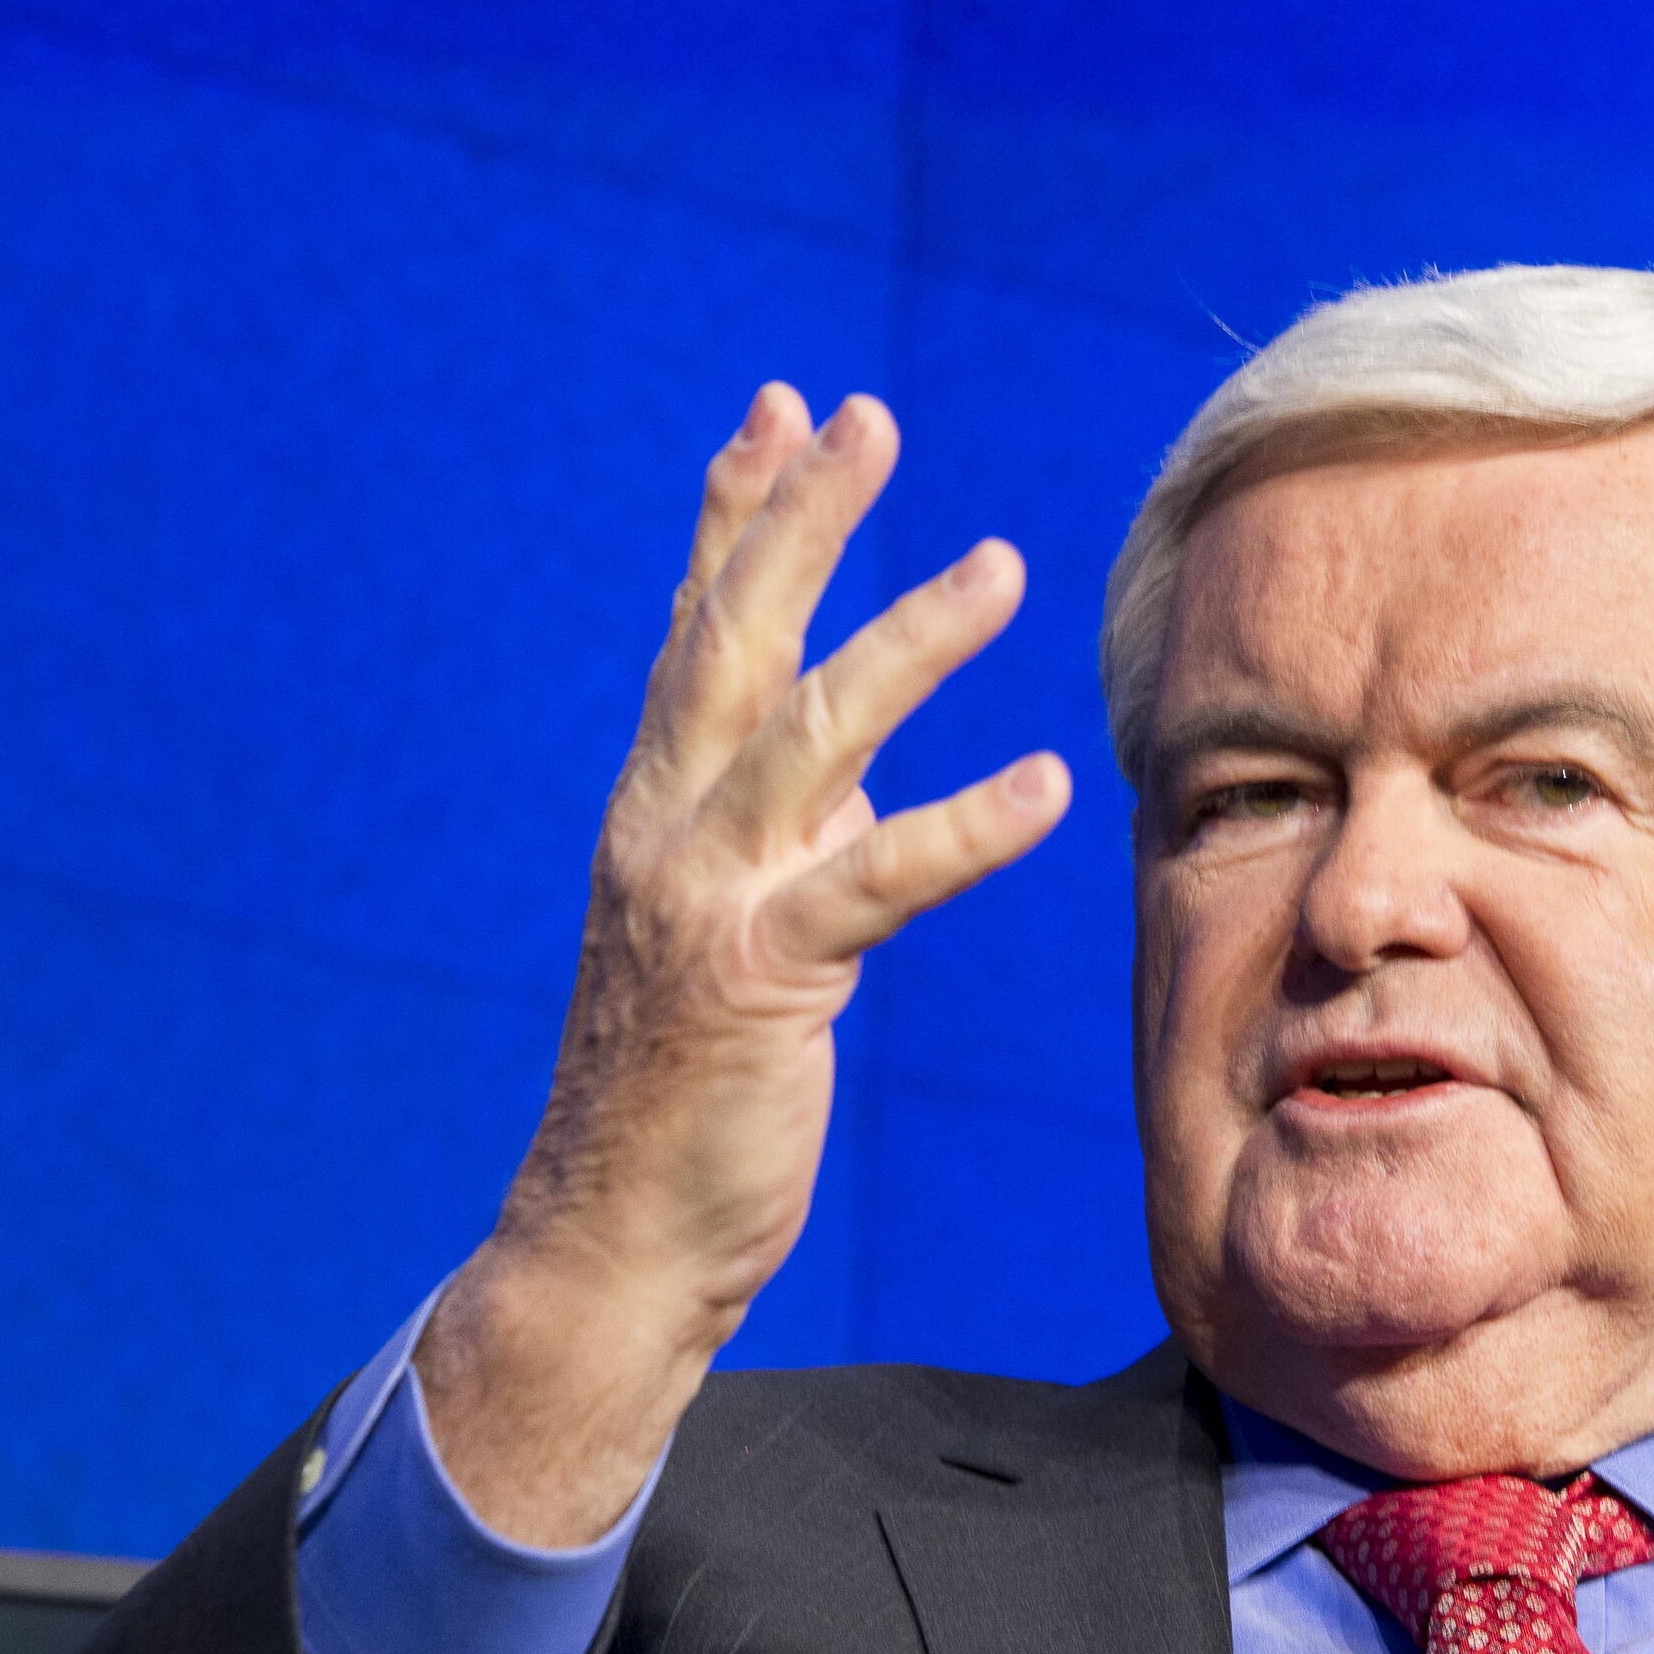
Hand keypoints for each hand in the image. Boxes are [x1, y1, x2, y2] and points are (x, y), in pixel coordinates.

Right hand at [417, 386, 1065, 1544]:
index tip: (783, 411)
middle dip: (800, 519)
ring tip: (1001, 564)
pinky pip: (876, 883)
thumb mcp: (735, 937)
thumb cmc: (683, 1098)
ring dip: (907, 640)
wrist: (610, 1243)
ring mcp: (704, 901)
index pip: (699, 635)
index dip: (738, 515)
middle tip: (866, 414)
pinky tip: (1042, 787)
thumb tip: (844, 763)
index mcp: (658, 812)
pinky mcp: (761, 982)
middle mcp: (665, 832)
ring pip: (808, 734)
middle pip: (735, 641)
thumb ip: (780, 838)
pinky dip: (961, 829)